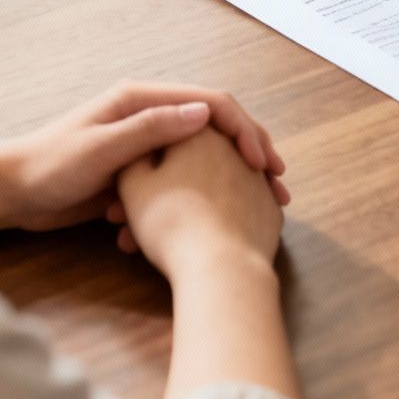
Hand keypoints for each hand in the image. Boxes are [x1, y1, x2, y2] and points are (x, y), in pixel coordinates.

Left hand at [0, 82, 288, 232]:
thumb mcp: (102, 148)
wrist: (12, 193)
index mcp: (142, 99)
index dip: (243, 129)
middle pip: (216, 125)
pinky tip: (219, 214)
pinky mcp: (141, 168)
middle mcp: (149, 113)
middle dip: (249, 151)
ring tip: (262, 200)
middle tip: (276, 182)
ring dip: (233, 174)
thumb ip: (150, 129)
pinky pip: (184, 174)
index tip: (263, 162)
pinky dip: (204, 191)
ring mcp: (147, 141)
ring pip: (206, 152)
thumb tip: (203, 113)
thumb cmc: (50, 167)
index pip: (211, 103)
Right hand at [112, 128, 282, 281]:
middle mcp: (234, 147)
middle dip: (160, 193)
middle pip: (188, 166)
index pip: (167, 136)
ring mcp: (258, 179)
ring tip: (158, 244)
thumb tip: (141, 148)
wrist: (223, 267)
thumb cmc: (172, 222)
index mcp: (200, 131)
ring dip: (184, 210)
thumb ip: (133, 157)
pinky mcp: (270, 208)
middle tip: (135, 225)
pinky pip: (233, 208)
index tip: (127, 193)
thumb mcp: (134, 185)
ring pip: (209, 190)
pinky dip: (214, 220)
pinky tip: (195, 243)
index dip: (143, 166)